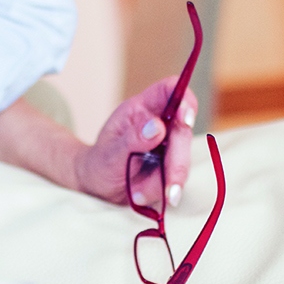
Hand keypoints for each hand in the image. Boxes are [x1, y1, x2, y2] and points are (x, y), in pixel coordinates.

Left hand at [72, 77, 196, 207]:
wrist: (98, 186)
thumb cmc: (101, 162)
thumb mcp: (110, 153)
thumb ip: (133, 139)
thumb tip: (157, 127)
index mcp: (141, 109)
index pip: (170, 89)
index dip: (184, 99)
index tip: (185, 120)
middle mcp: (159, 123)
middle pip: (183, 131)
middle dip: (177, 161)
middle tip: (169, 188)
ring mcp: (168, 144)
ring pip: (183, 159)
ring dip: (164, 182)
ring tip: (136, 193)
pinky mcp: (171, 164)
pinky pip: (176, 178)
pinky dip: (160, 191)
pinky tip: (139, 194)